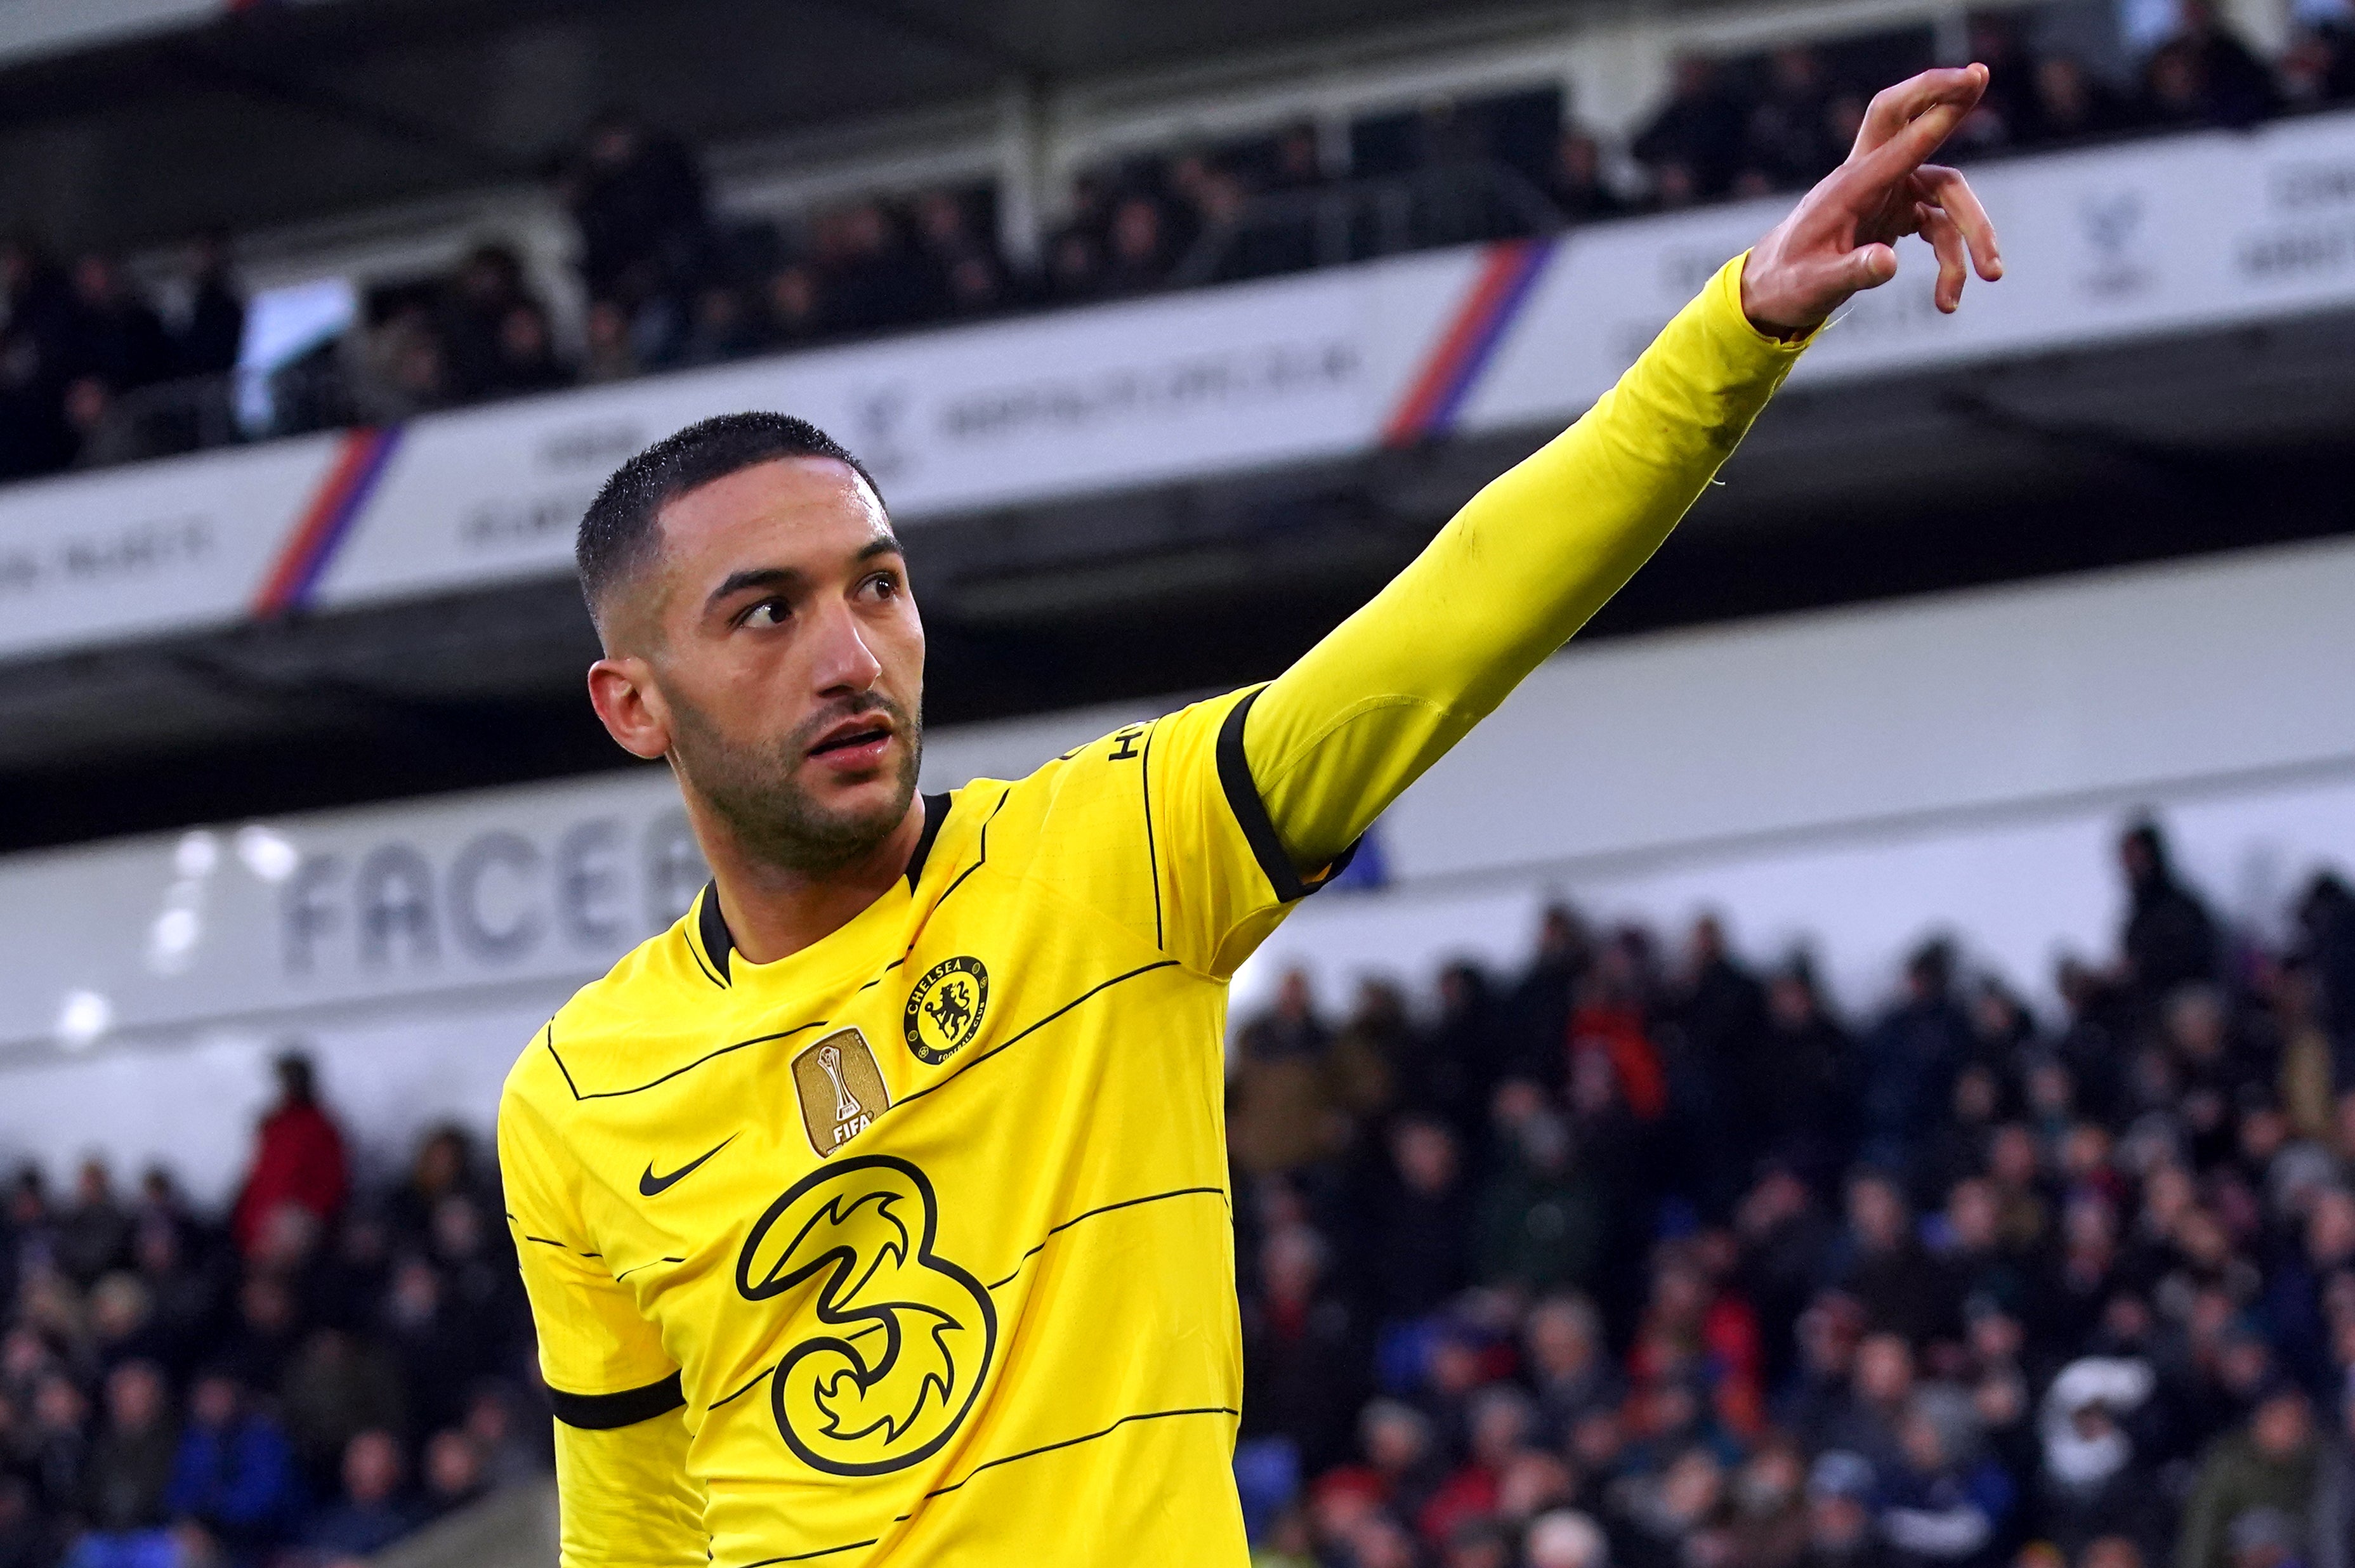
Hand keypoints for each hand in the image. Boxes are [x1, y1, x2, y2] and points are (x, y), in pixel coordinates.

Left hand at [1740, 64, 2004, 335]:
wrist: (1772, 291)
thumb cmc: (1787, 284)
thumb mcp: (1814, 287)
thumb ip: (1851, 273)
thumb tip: (1888, 264)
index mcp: (1848, 188)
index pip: (1897, 145)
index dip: (1934, 118)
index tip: (1968, 85)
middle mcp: (1871, 181)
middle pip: (1916, 130)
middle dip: (1948, 102)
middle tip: (1982, 73)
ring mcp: (1889, 194)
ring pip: (1947, 196)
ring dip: (1973, 234)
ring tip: (1991, 277)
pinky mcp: (1899, 214)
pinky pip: (1940, 228)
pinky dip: (1952, 261)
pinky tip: (1947, 300)